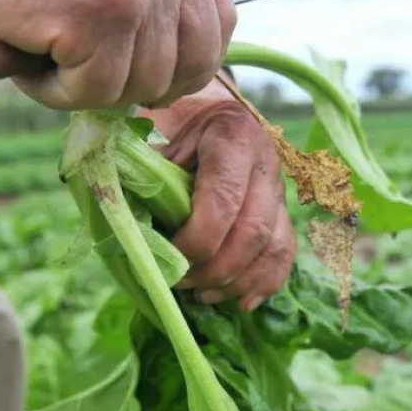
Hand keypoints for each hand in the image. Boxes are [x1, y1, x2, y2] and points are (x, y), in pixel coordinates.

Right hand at [0, 0, 236, 109]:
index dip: (177, 65)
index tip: (132, 68)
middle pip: (185, 69)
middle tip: (69, 57)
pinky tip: (20, 50)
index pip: (215, 31)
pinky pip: (94, 92)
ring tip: (38, 44)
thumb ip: (152, 12)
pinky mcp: (97, 13)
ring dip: (84, 84)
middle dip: (128, 80)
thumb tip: (174, 83)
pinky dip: (52, 89)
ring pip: (139, 85)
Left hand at [140, 72, 297, 311]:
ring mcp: (279, 189)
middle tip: (180, 283)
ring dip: (238, 281)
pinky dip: (265, 283)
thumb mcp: (150, 131)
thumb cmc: (170, 123)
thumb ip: (141, 167)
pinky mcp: (283, 212)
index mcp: (232, 136)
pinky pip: (285, 254)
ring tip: (202, 295)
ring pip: (274, 247)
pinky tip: (239, 302)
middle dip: (215, 269)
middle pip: (253, 231)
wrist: (203, 108)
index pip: (223, 200)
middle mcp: (265, 163)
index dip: (196, 240)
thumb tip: (126, 220)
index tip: (166, 256)